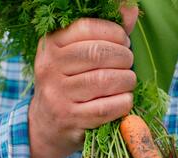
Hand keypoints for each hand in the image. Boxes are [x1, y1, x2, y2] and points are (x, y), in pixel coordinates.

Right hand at [29, 6, 137, 157]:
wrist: (47, 125)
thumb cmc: (68, 85)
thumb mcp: (76, 57)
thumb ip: (103, 34)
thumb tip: (131, 10)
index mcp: (50, 46)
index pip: (85, 29)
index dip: (113, 33)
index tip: (124, 42)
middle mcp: (50, 69)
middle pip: (97, 54)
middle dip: (123, 57)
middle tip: (129, 64)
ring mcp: (59, 96)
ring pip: (104, 81)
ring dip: (126, 81)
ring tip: (128, 82)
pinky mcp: (71, 119)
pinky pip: (106, 108)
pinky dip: (123, 103)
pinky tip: (126, 100)